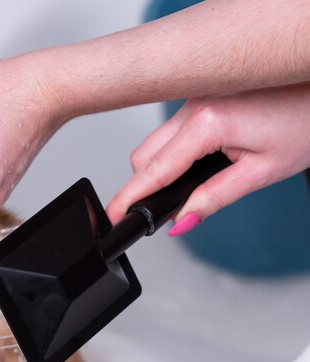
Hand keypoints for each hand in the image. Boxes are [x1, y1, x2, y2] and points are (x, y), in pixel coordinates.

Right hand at [106, 84, 309, 233]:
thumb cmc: (305, 121)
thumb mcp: (262, 172)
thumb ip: (214, 198)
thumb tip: (181, 221)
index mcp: (207, 123)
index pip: (154, 170)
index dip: (130, 197)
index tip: (114, 216)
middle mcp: (192, 105)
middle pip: (144, 156)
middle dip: (147, 184)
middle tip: (161, 208)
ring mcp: (191, 97)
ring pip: (154, 141)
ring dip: (161, 166)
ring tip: (190, 181)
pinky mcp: (197, 95)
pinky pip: (170, 128)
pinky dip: (175, 149)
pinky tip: (199, 156)